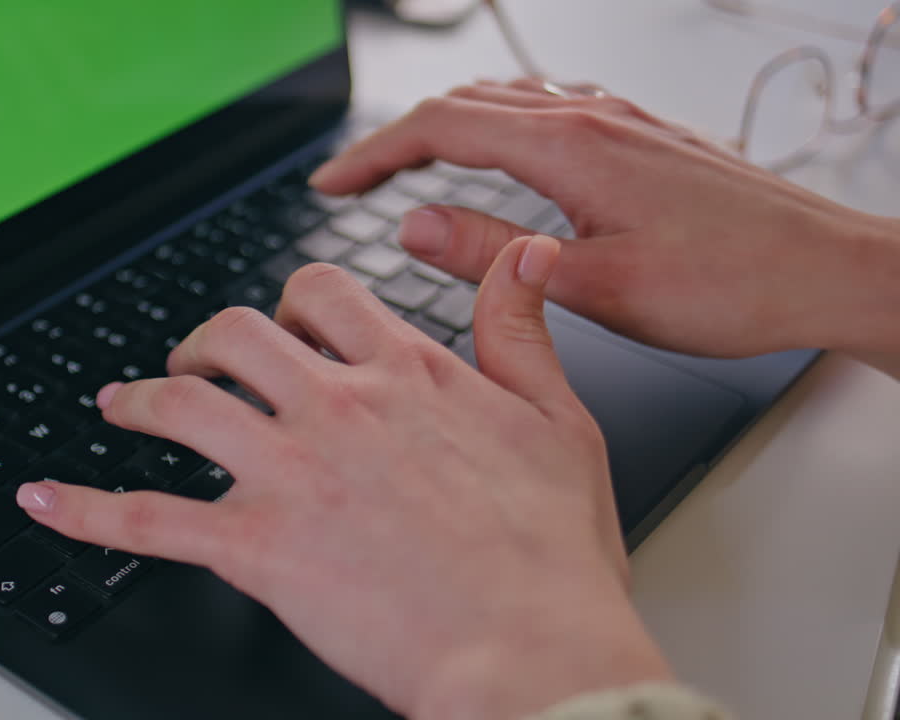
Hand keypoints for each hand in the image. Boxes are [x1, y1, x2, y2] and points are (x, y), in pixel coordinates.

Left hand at [17, 235, 671, 718]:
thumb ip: (523, 328)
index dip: (292, 299)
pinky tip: (43, 500)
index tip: (285, 320)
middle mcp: (337, 406)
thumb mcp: (559, 420)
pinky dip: (85, 508)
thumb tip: (524, 252)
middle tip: (192, 362)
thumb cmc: (550, 556)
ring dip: (139, 398)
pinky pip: (146, 519)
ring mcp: (289, 472)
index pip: (322, 294)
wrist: (530, 651)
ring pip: (181, 403)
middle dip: (202, 340)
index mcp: (406, 373)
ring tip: (118, 404)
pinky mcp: (255, 547)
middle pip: (235, 332)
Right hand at [311, 79, 899, 361]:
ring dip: (446, 127)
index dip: (372, 155)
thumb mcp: (594, 283)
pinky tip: (501, 155)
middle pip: (465, 104)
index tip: (330, 184)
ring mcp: (621, 121)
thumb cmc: (732, 283)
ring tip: (408, 167)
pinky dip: (497, 126)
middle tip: (354, 181)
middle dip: (398, 139)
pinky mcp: (642, 137)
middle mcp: (593, 118)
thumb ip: (493, 253)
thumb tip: (413, 225)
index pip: (439, 128)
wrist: (826, 271)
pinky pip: (548, 110)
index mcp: (572, 147)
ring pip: (506, 102)